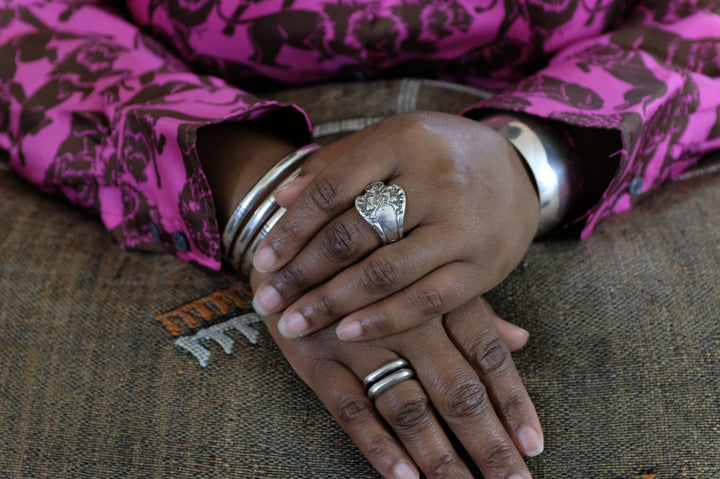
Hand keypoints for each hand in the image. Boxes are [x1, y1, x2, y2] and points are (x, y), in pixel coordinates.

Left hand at [251, 111, 538, 340]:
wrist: (518, 170)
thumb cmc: (439, 156)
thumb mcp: (391, 143)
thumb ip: (338, 165)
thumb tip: (282, 199)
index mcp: (404, 140)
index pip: (331, 189)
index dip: (290, 230)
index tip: (260, 261)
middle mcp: (435, 179)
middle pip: (351, 235)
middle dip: (301, 274)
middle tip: (266, 301)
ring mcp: (463, 225)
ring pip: (383, 272)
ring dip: (331, 303)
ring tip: (293, 324)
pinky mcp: (484, 265)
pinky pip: (427, 300)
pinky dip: (383, 319)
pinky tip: (346, 332)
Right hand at [254, 265, 542, 478]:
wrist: (288, 235)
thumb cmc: (368, 255)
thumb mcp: (424, 270)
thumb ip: (473, 311)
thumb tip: (521, 340)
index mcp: (436, 294)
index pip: (485, 353)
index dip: (512, 399)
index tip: (534, 443)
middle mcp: (405, 320)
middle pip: (455, 389)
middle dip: (487, 442)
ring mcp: (358, 341)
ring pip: (407, 406)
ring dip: (438, 454)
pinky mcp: (316, 359)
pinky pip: (351, 409)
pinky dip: (377, 445)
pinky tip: (404, 477)